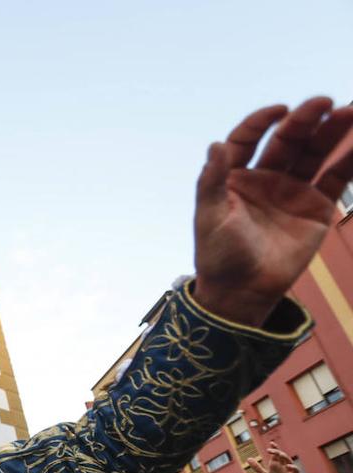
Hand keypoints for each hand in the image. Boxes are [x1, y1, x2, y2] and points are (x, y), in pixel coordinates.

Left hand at [193, 98, 352, 325]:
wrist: (243, 292)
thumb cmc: (219, 256)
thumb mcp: (210, 218)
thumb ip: (211, 181)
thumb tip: (215, 144)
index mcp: (235, 177)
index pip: (247, 139)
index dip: (260, 121)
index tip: (279, 110)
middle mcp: (265, 179)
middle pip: (286, 140)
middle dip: (305, 120)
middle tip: (324, 102)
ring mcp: (291, 191)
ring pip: (314, 153)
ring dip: (331, 132)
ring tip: (349, 112)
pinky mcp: (315, 207)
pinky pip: (335, 178)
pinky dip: (348, 160)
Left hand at [248, 443, 302, 472]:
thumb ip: (257, 467)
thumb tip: (248, 458)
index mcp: (277, 464)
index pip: (276, 454)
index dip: (274, 448)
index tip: (271, 443)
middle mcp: (284, 465)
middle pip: (282, 456)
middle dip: (276, 452)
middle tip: (269, 450)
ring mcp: (290, 470)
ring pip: (289, 460)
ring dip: (284, 456)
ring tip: (278, 454)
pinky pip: (296, 470)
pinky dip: (293, 467)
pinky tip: (288, 466)